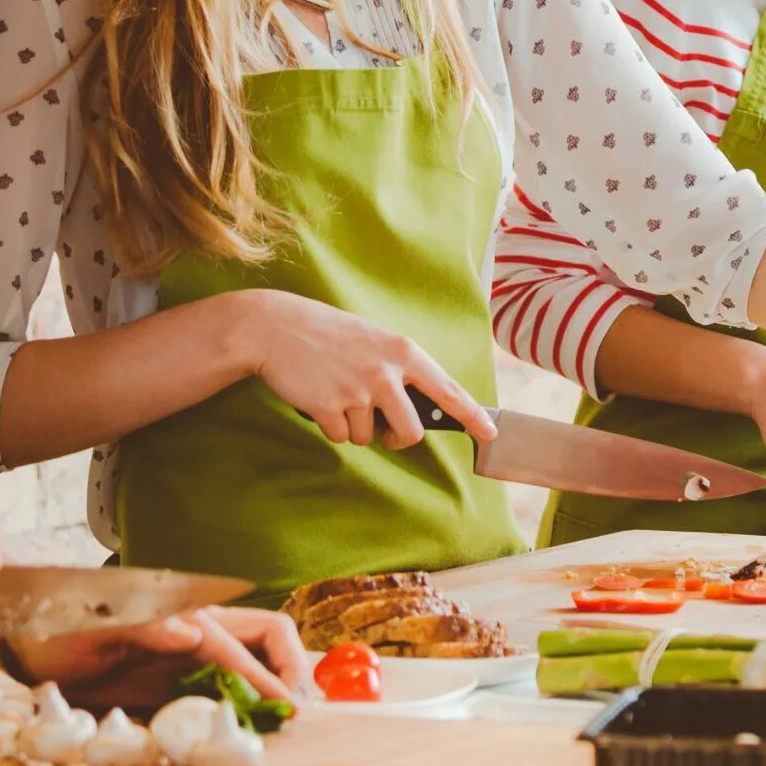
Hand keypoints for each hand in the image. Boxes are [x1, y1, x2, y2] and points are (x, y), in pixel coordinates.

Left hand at [9, 607, 310, 714]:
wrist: (23, 636)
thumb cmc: (54, 627)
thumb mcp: (92, 627)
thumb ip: (145, 627)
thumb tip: (192, 632)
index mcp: (184, 617)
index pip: (244, 646)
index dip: (269, 678)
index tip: (290, 708)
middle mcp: (197, 632)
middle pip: (268, 638)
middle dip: (292, 668)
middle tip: (299, 710)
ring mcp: (189, 653)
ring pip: (256, 660)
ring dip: (277, 684)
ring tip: (287, 719)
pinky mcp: (175, 677)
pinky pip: (227, 686)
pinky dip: (250, 702)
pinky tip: (252, 726)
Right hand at [235, 289, 496, 450]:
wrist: (275, 327)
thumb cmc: (328, 334)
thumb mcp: (374, 340)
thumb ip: (398, 368)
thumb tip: (415, 407)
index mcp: (404, 352)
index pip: (448, 391)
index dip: (473, 416)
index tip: (491, 433)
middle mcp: (387, 372)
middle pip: (411, 432)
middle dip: (396, 438)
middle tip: (383, 429)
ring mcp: (358, 390)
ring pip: (368, 437)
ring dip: (353, 426)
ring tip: (336, 393)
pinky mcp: (329, 407)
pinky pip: (340, 436)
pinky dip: (329, 426)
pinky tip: (318, 398)